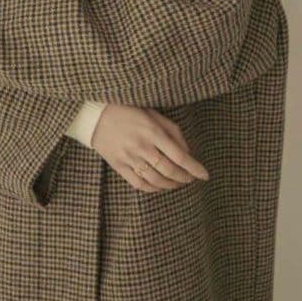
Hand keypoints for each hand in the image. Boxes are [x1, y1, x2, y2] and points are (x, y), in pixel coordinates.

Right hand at [91, 104, 208, 192]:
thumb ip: (172, 131)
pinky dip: (154, 189)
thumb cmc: (128, 111)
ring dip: (171, 185)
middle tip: (191, 179)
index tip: (205, 175)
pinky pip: (139, 184)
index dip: (194, 168)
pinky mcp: (119, 166)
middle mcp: (142, 146)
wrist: (96, 116)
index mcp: (152, 131)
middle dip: (185, 178)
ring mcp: (129, 158)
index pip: (179, 156)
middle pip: (169, 170)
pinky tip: (161, 186)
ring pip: (156, 180)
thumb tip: (187, 152)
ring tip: (178, 183)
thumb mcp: (153, 114)